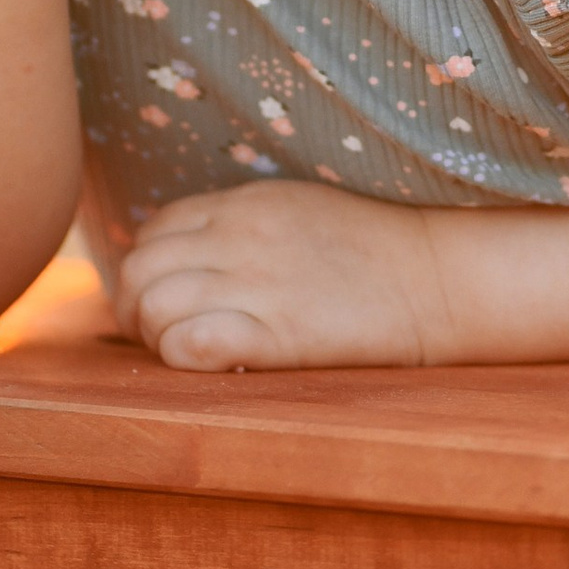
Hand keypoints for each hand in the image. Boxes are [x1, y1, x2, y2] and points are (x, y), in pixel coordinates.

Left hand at [114, 181, 450, 369]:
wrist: (435, 277)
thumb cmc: (372, 248)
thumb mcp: (295, 210)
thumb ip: (239, 226)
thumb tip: (193, 254)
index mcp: (241, 205)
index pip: (153, 231)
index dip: (146, 269)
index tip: (162, 299)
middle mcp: (236, 239)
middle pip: (139, 270)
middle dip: (134, 309)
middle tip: (156, 336)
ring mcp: (254, 284)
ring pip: (153, 306)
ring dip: (154, 337)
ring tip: (182, 352)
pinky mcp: (276, 334)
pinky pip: (190, 344)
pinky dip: (181, 357)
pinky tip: (205, 363)